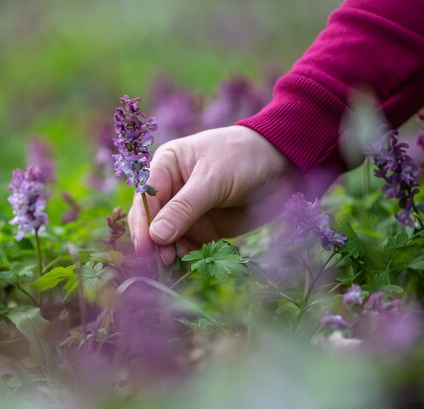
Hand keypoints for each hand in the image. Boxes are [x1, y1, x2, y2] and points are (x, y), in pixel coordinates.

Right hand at [128, 125, 297, 264]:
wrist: (280, 165)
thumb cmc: (242, 158)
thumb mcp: (212, 179)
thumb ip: (184, 208)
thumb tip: (156, 236)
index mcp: (166, 166)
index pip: (145, 198)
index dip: (143, 223)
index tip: (145, 247)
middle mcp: (171, 189)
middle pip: (152, 220)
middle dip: (154, 241)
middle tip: (161, 262)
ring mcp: (186, 211)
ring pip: (167, 237)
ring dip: (169, 252)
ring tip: (176, 265)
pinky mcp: (203, 227)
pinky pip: (188, 245)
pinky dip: (187, 256)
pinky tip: (191, 263)